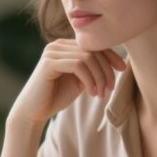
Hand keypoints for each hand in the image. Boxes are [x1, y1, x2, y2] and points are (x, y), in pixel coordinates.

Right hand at [9, 39, 125, 126]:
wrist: (34, 111)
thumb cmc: (56, 97)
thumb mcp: (80, 80)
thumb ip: (92, 69)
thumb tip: (116, 61)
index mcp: (65, 46)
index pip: (93, 45)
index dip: (111, 55)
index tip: (123, 69)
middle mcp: (57, 45)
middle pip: (93, 50)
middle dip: (106, 70)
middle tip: (109, 89)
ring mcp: (52, 52)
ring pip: (88, 58)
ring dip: (99, 77)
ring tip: (100, 94)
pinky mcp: (49, 62)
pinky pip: (78, 65)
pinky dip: (89, 80)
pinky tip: (91, 93)